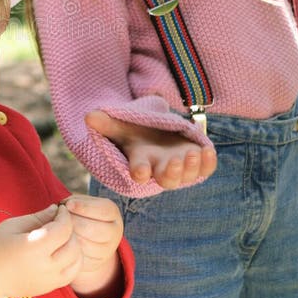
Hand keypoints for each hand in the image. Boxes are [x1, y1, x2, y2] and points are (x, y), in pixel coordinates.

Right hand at [0, 204, 82, 297]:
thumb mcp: (12, 226)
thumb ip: (37, 217)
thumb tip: (56, 209)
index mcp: (33, 249)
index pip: (63, 229)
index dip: (65, 216)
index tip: (59, 209)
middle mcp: (45, 267)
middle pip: (74, 245)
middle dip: (71, 230)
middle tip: (59, 222)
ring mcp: (49, 281)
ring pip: (77, 261)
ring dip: (75, 246)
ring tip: (61, 238)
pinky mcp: (49, 288)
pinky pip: (72, 273)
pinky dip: (73, 260)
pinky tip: (60, 252)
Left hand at [61, 194, 123, 297]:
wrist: (90, 236)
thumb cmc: (83, 213)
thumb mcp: (82, 202)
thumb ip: (75, 201)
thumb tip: (64, 208)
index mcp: (113, 213)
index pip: (102, 210)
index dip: (83, 207)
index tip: (67, 205)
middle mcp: (114, 232)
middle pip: (91, 229)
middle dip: (72, 222)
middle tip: (60, 219)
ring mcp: (107, 250)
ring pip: (83, 245)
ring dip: (68, 236)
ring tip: (60, 229)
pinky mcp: (96, 263)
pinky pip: (79, 257)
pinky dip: (68, 249)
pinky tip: (63, 241)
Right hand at [86, 110, 216, 189]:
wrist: (160, 137)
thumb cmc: (138, 135)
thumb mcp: (122, 127)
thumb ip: (107, 123)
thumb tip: (89, 116)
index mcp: (143, 162)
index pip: (140, 172)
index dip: (141, 172)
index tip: (141, 172)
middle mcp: (162, 169)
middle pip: (168, 180)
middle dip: (172, 173)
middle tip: (173, 162)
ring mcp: (181, 167)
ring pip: (187, 176)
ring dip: (191, 167)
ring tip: (191, 153)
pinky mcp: (197, 162)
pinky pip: (205, 169)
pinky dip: (208, 163)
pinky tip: (208, 150)